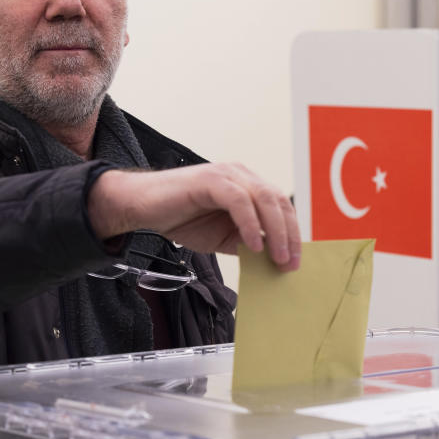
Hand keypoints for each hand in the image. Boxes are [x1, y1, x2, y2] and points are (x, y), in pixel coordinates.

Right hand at [87, 163, 300, 270]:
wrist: (142, 207)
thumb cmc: (182, 218)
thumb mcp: (222, 237)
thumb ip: (246, 242)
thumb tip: (272, 258)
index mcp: (248, 186)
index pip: (280, 206)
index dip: (292, 233)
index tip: (295, 261)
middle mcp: (241, 176)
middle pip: (279, 201)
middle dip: (290, 234)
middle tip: (291, 263)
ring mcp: (227, 175)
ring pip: (264, 198)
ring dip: (276, 231)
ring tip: (278, 258)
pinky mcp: (211, 181)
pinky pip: (239, 201)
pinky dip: (250, 223)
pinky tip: (254, 245)